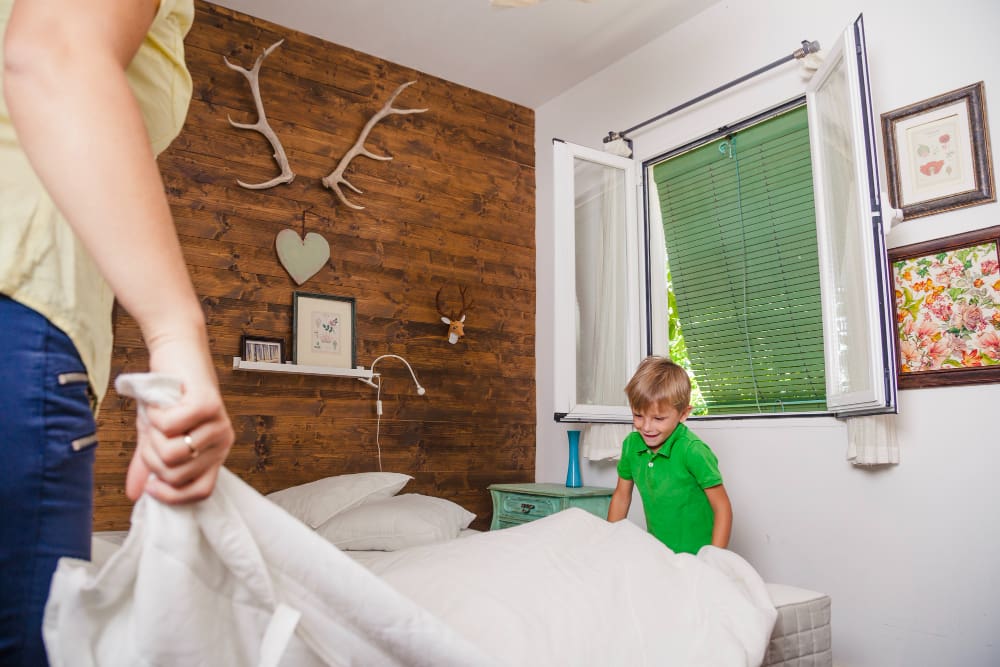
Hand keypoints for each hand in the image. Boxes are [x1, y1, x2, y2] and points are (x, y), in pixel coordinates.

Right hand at [125, 334, 233, 503]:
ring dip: (153, 436)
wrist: (173, 352)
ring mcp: (219, 422)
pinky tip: (161, 404)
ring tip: (158, 417)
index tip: (152, 485)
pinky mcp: (208, 404)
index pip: (201, 492)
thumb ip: (148, 464)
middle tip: (153, 434)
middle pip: (177, 476)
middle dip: (153, 458)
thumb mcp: (154, 435)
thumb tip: (135, 494)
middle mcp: (223, 441)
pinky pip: (171, 427)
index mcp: (215, 453)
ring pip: (173, 454)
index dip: (173, 495)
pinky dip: (155, 416)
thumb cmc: (166, 394)